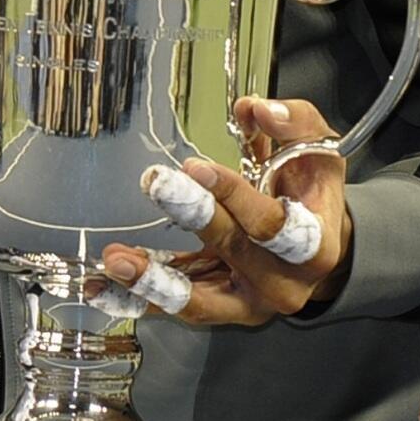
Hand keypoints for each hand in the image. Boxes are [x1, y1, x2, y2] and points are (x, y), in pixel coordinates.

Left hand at [98, 96, 352, 326]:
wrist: (316, 249)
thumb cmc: (311, 195)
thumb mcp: (317, 151)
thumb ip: (293, 124)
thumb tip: (253, 109)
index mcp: (315, 246)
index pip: (277, 225)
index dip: (237, 196)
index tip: (198, 167)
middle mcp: (284, 283)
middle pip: (235, 251)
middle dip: (194, 216)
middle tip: (157, 184)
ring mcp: (249, 304)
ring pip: (200, 301)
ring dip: (154, 281)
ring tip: (116, 259)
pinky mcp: (219, 311)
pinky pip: (174, 308)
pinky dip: (137, 298)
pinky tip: (102, 287)